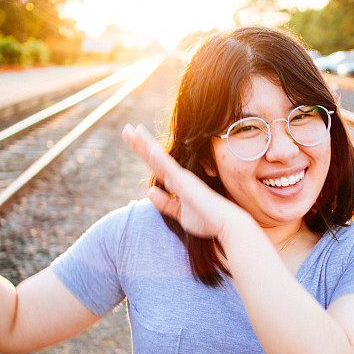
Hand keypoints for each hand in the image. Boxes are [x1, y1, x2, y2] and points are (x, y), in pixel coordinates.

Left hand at [122, 124, 247, 238]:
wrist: (226, 224)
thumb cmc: (208, 220)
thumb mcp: (181, 213)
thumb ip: (165, 203)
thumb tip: (149, 190)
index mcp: (177, 183)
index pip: (156, 166)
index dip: (144, 153)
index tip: (132, 141)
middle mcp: (178, 176)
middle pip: (154, 157)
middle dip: (139, 144)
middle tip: (127, 129)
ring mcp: (182, 177)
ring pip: (159, 157)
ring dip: (144, 144)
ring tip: (130, 130)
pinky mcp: (186, 182)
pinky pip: (169, 168)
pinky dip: (159, 158)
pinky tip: (148, 148)